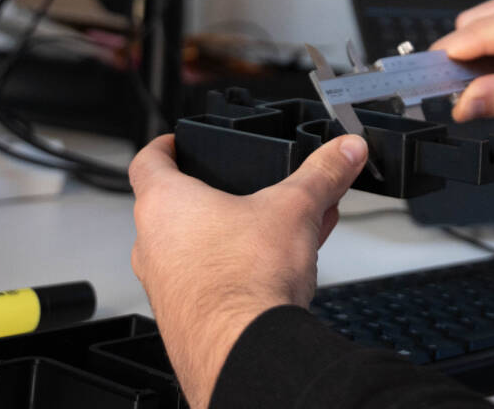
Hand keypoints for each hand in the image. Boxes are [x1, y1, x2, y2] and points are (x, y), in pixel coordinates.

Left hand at [128, 131, 367, 408]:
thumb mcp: (296, 208)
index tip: (177, 142)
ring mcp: (163, 286)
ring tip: (279, 232)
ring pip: (194, 247)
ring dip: (231, 235)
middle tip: (249, 190)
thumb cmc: (245, 280)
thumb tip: (345, 150)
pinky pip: (206, 281)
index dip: (164, 145)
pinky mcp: (183, 318)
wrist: (244, 351)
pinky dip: (235, 269)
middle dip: (217, 196)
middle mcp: (151, 246)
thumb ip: (323, 174)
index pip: (148, 160)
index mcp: (164, 205)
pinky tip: (277, 270)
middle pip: (174, 207)